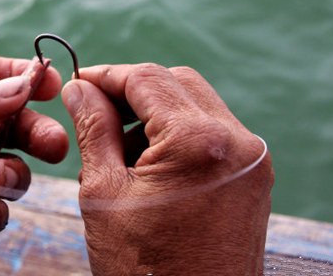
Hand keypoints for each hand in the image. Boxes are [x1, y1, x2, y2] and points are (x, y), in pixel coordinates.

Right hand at [62, 64, 272, 275]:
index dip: (106, 75)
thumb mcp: (104, 193)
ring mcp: (252, 159)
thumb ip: (93, 129)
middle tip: (96, 112)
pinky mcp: (254, 176)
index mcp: (198, 142)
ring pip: (195, 104)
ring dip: (154, 113)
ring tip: (119, 152)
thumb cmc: (143, 271)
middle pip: (175, 83)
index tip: (78, 82)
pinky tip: (149, 166)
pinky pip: (212, 132)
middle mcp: (236, 141)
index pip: (146, 79)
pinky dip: (178, 134)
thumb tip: (79, 88)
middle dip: (132, 91)